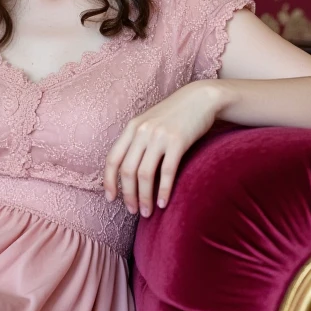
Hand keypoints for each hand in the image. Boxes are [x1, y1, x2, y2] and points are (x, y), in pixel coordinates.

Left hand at [103, 82, 220, 216]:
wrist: (201, 98)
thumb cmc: (175, 114)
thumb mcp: (150, 122)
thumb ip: (138, 140)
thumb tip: (129, 171)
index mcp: (132, 127)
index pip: (112, 159)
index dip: (109, 181)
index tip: (111, 199)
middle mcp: (142, 131)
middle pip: (128, 170)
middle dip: (128, 195)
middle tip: (133, 211)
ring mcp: (159, 136)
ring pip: (144, 174)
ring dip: (144, 197)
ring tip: (147, 212)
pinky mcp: (178, 141)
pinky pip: (166, 172)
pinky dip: (163, 191)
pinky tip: (163, 203)